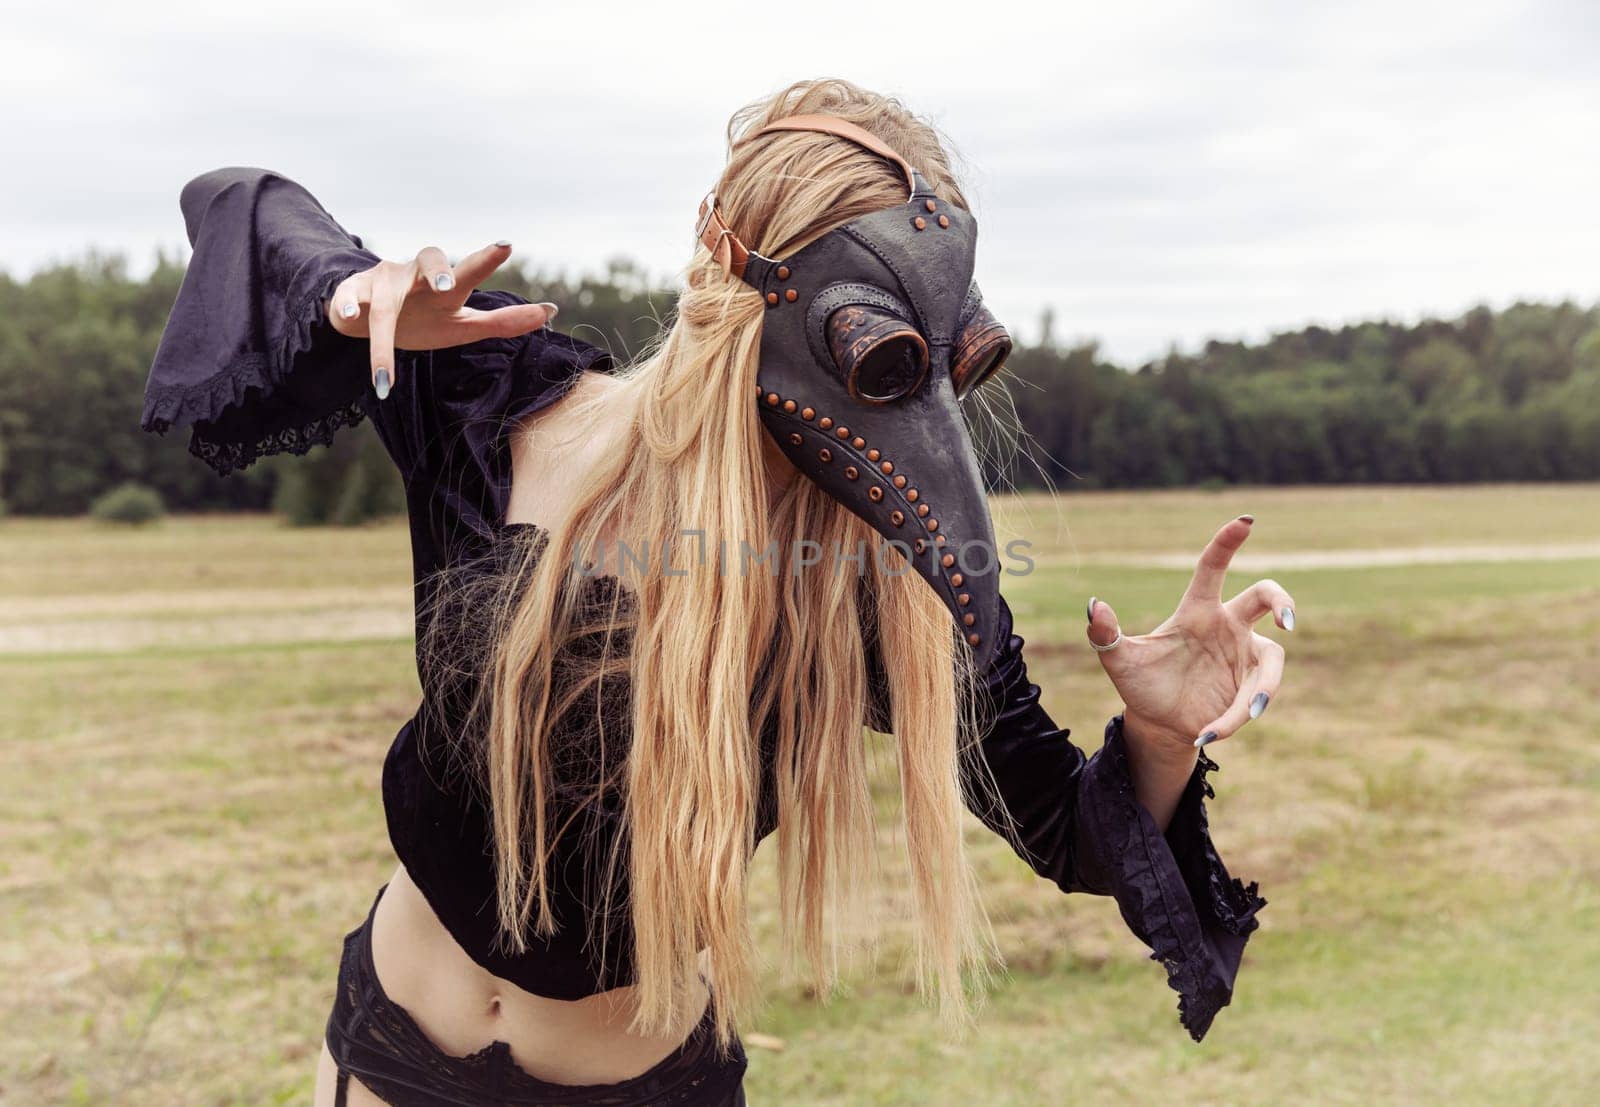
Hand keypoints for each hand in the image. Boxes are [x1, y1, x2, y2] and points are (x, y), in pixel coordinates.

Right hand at [327, 242, 558, 397]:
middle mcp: (416, 276)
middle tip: (446, 287)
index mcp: (445, 285)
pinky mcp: (351, 292)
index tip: (508, 246)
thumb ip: (502, 322)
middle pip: (427, 260)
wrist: (367, 320)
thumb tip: (550, 312)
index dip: (486, 259)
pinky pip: (346, 298)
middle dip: (437, 270)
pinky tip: (346, 319)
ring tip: (384, 375)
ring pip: (385, 301)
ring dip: (383, 336)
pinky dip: (345, 307)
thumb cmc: (422, 319)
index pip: (468, 269)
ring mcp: (383, 282)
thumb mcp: (462, 325)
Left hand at [1087, 515, 1293, 751]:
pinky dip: (1235, 718)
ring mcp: (1244, 656)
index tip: (1245, 521)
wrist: (1157, 722)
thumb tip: (1093, 605)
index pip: (1212, 568)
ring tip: (1247, 713)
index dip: (1226, 544)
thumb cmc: (1142, 683)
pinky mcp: (1251, 687)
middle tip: (1288, 621)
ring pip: (1273, 658)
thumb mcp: (1118, 660)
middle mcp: (1227, 627)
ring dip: (1264, 687)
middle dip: (1282, 602)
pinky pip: (1256, 698)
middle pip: (1265, 599)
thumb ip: (1105, 634)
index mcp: (1196, 611)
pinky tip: (1209, 734)